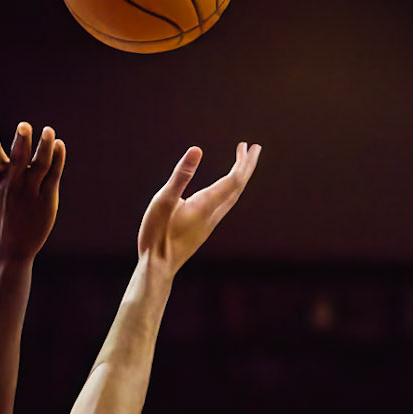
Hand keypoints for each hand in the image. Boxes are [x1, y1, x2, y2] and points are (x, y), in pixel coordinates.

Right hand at [0, 114, 65, 259]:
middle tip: (24, 126)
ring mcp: (30, 192)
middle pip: (17, 159)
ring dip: (45, 148)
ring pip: (39, 166)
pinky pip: (53, 176)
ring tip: (49, 131)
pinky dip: (57, 160)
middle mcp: (12, 184)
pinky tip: (59, 145)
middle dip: (20, 143)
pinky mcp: (47, 200)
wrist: (10, 247)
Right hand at [137, 140, 260, 272]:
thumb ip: (181, 175)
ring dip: (239, 178)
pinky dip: (229, 190)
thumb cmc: (157, 234)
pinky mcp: (202, 230)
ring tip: (242, 163)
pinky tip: (224, 189)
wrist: (157, 267)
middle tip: (255, 147)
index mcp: (205, 206)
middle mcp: (212, 215)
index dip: (242, 162)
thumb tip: (197, 150)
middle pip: (237, 188)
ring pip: (232, 197)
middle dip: (247, 167)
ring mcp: (209, 224)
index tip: (249, 146)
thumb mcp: (164, 200)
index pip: (233, 181)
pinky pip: (224, 206)